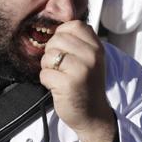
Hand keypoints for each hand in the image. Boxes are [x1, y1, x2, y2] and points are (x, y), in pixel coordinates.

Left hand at [40, 21, 115, 141]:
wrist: (93, 115)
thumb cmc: (87, 86)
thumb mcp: (91, 60)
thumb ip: (78, 43)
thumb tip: (55, 28)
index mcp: (97, 47)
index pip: (74, 25)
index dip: (62, 34)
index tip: (64, 49)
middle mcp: (91, 56)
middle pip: (57, 39)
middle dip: (52, 53)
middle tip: (61, 67)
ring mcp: (80, 70)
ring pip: (48, 56)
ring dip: (48, 68)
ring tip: (60, 77)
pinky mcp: (67, 84)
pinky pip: (44, 74)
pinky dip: (46, 81)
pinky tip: (58, 87)